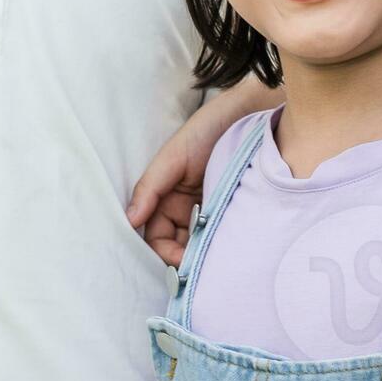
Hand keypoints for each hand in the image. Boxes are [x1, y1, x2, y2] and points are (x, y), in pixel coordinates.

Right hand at [128, 88, 269, 267]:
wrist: (252, 115)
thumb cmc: (209, 130)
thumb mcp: (174, 157)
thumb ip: (150, 187)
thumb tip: (129, 219)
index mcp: (166, 198)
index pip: (156, 237)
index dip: (164, 253)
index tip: (181, 261)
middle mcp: (186, 209)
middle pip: (177, 247)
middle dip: (185, 260)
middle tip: (202, 265)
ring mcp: (210, 211)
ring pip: (200, 246)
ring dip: (204, 255)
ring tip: (217, 257)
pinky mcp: (232, 210)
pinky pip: (223, 236)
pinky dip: (222, 245)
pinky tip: (230, 246)